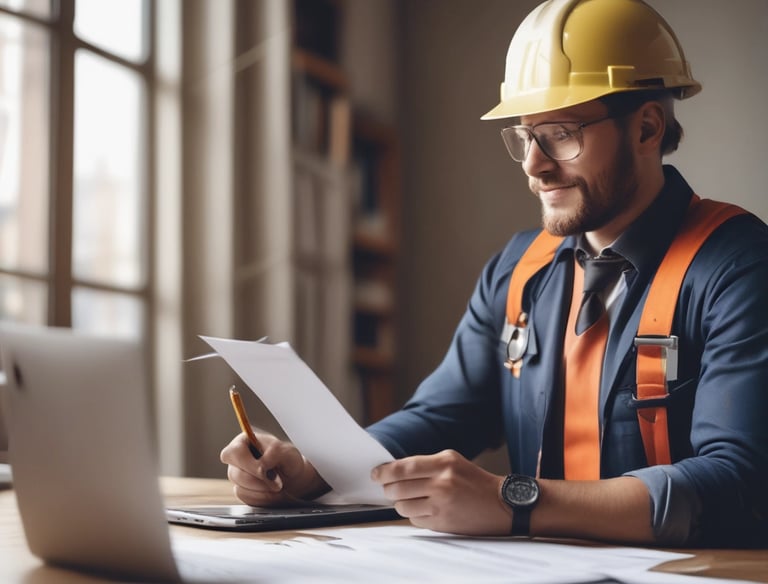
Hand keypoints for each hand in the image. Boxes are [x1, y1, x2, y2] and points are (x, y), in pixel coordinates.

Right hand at [220, 431, 328, 505]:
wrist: (293, 478)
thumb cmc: (288, 461)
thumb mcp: (288, 452)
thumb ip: (275, 453)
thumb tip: (261, 464)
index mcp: (244, 442)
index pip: (234, 452)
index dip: (248, 464)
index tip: (265, 471)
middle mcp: (237, 459)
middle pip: (235, 474)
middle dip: (259, 481)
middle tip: (277, 482)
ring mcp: (237, 475)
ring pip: (240, 488)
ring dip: (262, 490)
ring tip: (277, 485)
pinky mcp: (241, 490)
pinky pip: (246, 498)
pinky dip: (262, 497)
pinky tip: (271, 492)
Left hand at [371, 449, 511, 534]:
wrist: (501, 504)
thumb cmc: (474, 480)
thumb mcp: (452, 461)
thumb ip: (424, 464)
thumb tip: (393, 471)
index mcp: (444, 463)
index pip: (403, 468)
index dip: (384, 472)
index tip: (375, 474)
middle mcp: (442, 483)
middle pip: (398, 488)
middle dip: (389, 489)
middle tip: (389, 488)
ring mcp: (442, 505)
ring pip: (402, 506)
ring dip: (400, 503)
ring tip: (410, 499)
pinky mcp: (443, 523)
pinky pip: (414, 520)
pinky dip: (414, 515)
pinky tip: (425, 509)